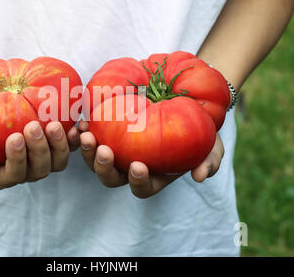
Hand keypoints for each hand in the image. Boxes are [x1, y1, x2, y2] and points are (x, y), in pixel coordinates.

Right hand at [0, 118, 80, 189]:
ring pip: (58, 161)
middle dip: (39, 149)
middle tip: (34, 125)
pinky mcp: (54, 143)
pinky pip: (70, 146)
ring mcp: (42, 158)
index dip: (17, 160)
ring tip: (54, 124)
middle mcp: (25, 171)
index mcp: (2, 177)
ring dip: (59, 145)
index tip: (15, 137)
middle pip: (40, 169)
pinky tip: (76, 125)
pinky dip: (74, 138)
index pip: (14, 175)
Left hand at [78, 121, 223, 198]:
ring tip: (86, 134)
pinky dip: (84, 133)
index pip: (142, 188)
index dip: (137, 181)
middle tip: (104, 150)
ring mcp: (118, 151)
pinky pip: (92, 138)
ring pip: (96, 160)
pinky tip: (82, 122)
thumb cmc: (200, 130)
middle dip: (104, 167)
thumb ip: (210, 161)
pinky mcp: (108, 133)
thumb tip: (200, 176)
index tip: (138, 166)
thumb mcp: (212, 145)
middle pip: (111, 178)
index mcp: (153, 177)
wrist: (186, 105)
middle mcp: (131, 168)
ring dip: (88, 151)